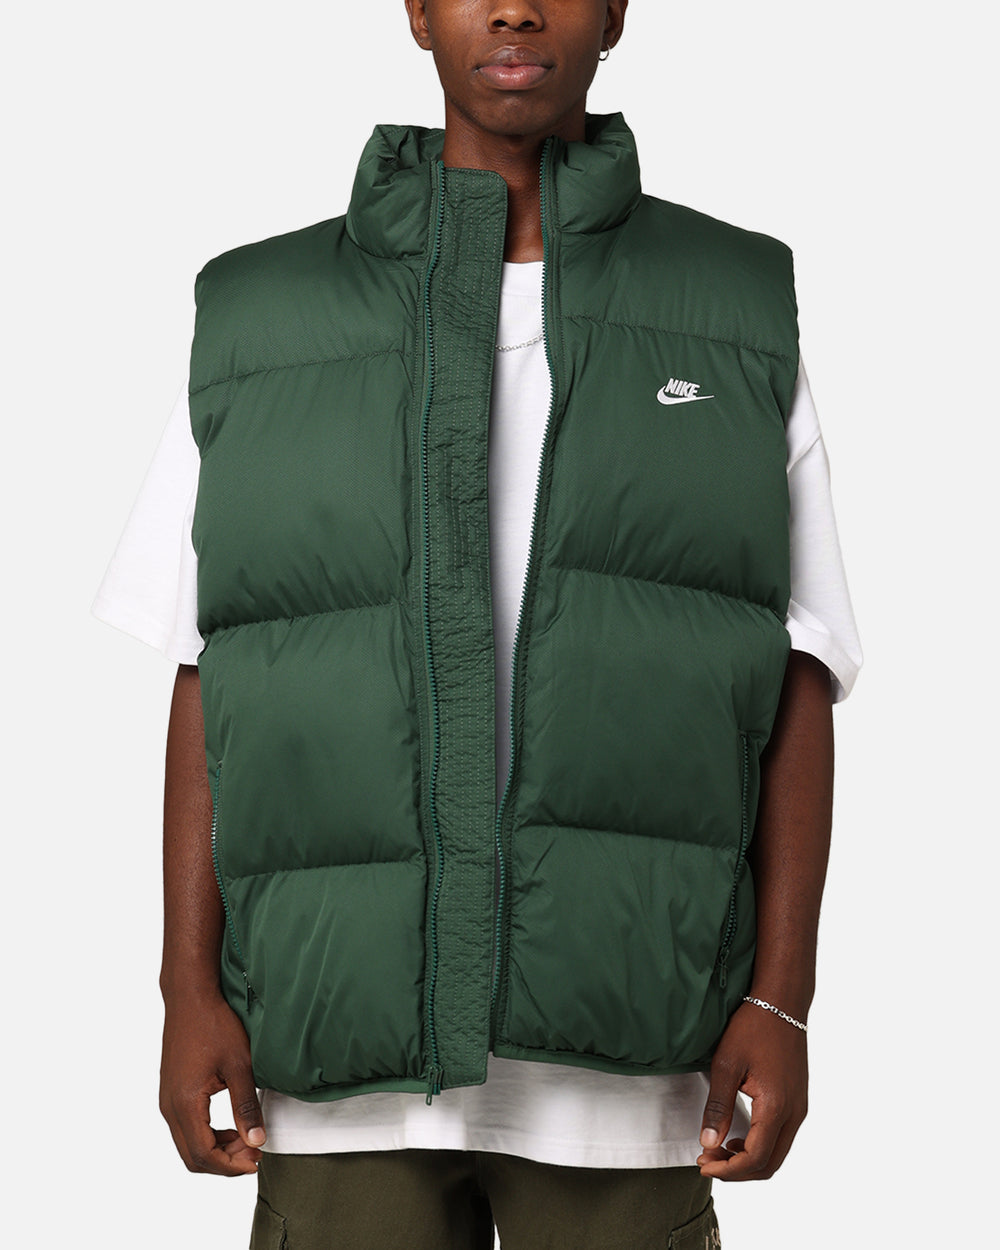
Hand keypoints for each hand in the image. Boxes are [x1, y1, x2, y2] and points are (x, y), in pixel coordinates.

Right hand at [159, 990, 265, 1175]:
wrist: (190, 997)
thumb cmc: (215, 1024)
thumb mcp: (239, 1065)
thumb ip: (246, 1105)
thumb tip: (257, 1141)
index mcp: (185, 1103)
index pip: (204, 1154)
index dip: (231, 1165)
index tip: (257, 1159)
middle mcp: (169, 1107)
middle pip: (193, 1157)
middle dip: (225, 1162)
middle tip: (254, 1152)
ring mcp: (167, 1100)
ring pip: (188, 1145)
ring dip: (217, 1150)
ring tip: (247, 1139)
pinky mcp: (171, 1093)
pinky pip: (185, 1129)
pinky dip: (208, 1136)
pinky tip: (231, 1126)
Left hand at [696, 999, 807, 1180]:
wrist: (781, 1003)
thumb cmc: (752, 1028)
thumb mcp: (726, 1064)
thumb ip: (717, 1106)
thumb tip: (707, 1143)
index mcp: (776, 1107)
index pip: (754, 1158)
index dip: (727, 1169)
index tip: (702, 1163)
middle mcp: (794, 1113)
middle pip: (769, 1164)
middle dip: (737, 1170)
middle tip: (707, 1160)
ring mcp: (799, 1108)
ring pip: (777, 1153)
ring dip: (748, 1159)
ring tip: (717, 1148)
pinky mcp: (797, 1101)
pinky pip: (781, 1137)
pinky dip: (759, 1146)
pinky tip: (737, 1135)